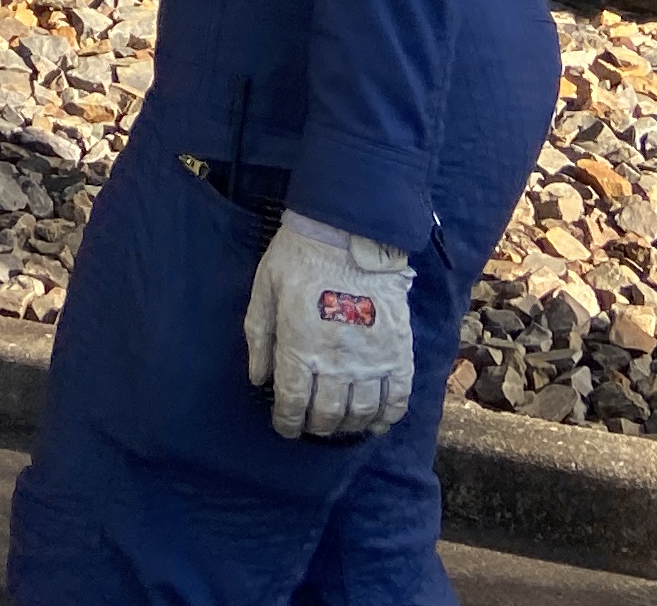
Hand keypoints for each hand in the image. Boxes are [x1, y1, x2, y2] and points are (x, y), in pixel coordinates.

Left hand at [244, 208, 413, 442]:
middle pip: (328, 414)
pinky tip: (376, 422)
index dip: (287, 422)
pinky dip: (388, 416)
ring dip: (348, 426)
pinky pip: (398, 396)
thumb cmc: (299, 256)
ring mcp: (372, 358)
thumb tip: (258, 379)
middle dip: (315, 426)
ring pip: (361, 412)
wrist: (349, 229)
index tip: (285, 426)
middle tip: (311, 424)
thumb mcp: (264, 289)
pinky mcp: (398, 350)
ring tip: (339, 424)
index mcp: (301, 346)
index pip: (293, 403)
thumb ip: (260, 337)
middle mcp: (337, 361)